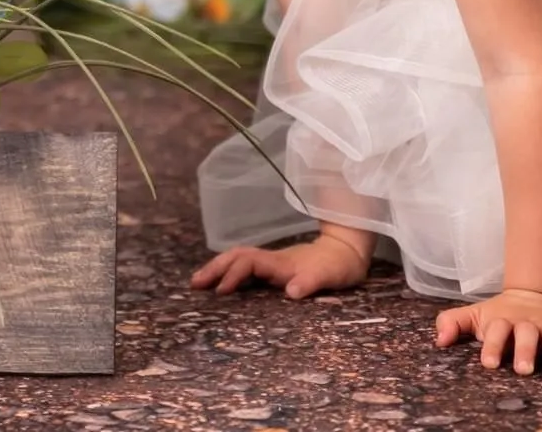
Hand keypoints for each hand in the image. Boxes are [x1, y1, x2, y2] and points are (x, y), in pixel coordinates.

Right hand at [190, 230, 372, 298]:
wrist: (348, 250)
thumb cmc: (341, 266)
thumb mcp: (332, 276)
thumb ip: (312, 281)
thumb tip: (291, 291)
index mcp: (282, 263)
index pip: (250, 262)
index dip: (233, 274)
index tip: (220, 291)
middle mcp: (273, 261)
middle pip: (237, 257)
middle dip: (215, 268)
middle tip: (193, 284)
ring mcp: (273, 263)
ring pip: (239, 260)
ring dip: (218, 269)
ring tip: (198, 283)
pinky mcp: (275, 269)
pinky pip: (246, 267)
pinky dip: (229, 273)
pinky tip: (222, 284)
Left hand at [434, 287, 541, 373]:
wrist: (535, 293)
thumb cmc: (501, 314)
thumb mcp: (476, 315)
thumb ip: (453, 323)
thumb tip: (439, 340)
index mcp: (504, 320)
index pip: (497, 331)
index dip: (494, 346)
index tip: (490, 363)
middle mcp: (528, 322)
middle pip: (528, 335)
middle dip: (526, 351)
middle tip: (524, 369)